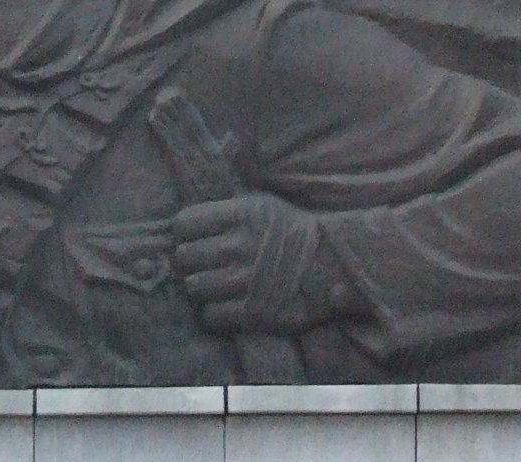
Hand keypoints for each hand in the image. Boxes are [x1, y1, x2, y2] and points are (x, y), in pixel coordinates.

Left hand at [166, 196, 362, 335]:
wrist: (336, 265)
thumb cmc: (293, 233)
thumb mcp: (264, 205)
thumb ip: (226, 208)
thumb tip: (184, 217)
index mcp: (242, 214)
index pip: (184, 223)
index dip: (186, 233)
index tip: (197, 239)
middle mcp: (240, 246)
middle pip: (184, 257)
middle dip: (191, 262)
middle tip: (206, 265)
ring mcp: (246, 280)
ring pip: (194, 287)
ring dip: (202, 288)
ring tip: (218, 285)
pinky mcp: (254, 312)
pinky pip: (211, 315)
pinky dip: (215, 312)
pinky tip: (228, 304)